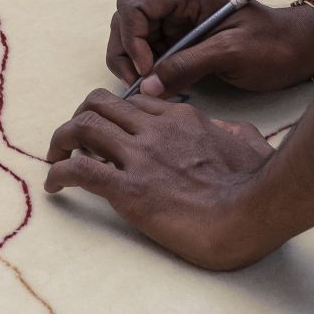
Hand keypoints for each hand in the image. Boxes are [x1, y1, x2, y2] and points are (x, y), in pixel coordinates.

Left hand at [45, 89, 275, 268]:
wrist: (253, 211)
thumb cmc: (258, 183)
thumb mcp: (249, 142)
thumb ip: (231, 133)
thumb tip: (228, 133)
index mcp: (181, 117)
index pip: (133, 102)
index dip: (114, 115)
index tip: (108, 133)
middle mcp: (154, 129)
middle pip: (99, 104)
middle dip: (79, 117)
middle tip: (73, 140)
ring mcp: (139, 156)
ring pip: (82, 128)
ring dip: (61, 141)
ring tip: (54, 158)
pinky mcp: (128, 189)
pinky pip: (80, 170)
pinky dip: (59, 175)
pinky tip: (54, 186)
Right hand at [108, 0, 313, 96]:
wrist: (300, 49)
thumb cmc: (273, 45)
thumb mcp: (232, 53)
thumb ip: (187, 66)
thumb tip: (146, 86)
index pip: (135, 5)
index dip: (130, 38)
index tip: (145, 70)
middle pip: (127, 19)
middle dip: (125, 52)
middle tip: (139, 85)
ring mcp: (176, 17)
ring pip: (132, 34)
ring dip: (132, 61)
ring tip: (147, 88)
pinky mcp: (180, 36)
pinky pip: (148, 49)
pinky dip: (145, 68)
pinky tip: (157, 85)